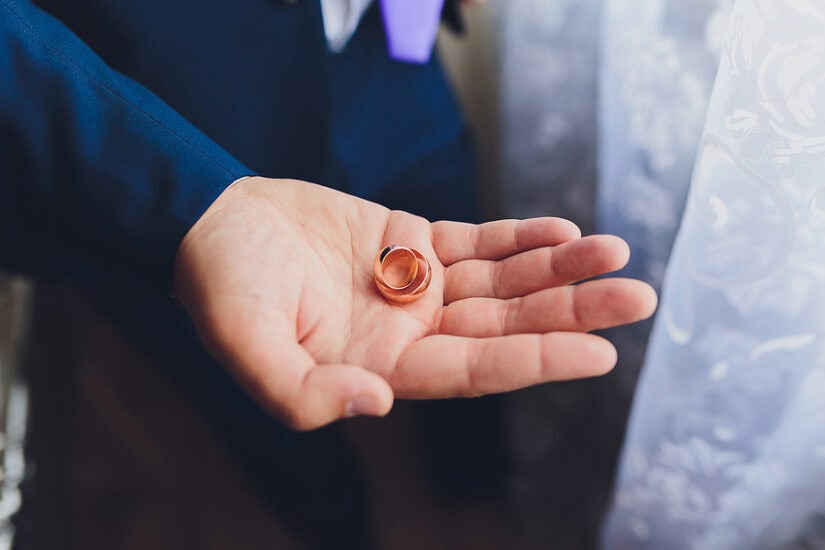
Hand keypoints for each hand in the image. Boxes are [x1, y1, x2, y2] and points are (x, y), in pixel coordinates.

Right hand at [174, 177, 656, 429]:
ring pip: (502, 280)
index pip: (476, 368)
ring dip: (557, 268)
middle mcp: (410, 331)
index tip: (601, 352)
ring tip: (615, 253)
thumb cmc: (222, 288)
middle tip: (637, 297)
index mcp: (382, 366)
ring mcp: (415, 286)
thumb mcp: (246, 348)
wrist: (212, 223)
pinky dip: (517, 236)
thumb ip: (303, 393)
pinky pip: (475, 241)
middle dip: (571, 310)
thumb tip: (377, 405)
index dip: (538, 358)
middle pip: (507, 324)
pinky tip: (561, 231)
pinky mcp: (409, 242)